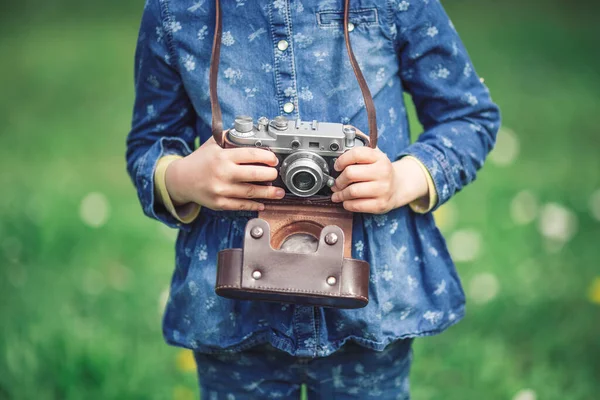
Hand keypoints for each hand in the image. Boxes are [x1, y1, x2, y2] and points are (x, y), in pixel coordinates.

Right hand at [165, 137, 284, 210]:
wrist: (181, 180)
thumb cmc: (200, 160)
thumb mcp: (213, 144)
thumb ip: (230, 137)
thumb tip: (249, 130)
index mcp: (223, 156)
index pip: (251, 154)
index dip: (267, 157)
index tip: (274, 160)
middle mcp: (222, 173)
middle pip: (254, 174)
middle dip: (270, 175)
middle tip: (277, 174)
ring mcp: (221, 189)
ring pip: (251, 192)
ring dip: (268, 193)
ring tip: (279, 192)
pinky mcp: (219, 203)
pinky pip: (241, 205)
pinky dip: (254, 204)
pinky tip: (263, 203)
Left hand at [330, 147, 428, 213]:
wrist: (398, 187)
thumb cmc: (380, 171)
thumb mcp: (374, 157)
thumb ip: (359, 150)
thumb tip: (340, 145)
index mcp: (380, 158)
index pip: (356, 154)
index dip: (342, 160)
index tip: (337, 166)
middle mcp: (383, 172)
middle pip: (350, 173)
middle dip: (338, 180)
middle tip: (336, 183)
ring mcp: (383, 189)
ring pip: (352, 191)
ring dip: (340, 194)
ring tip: (338, 194)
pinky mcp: (380, 204)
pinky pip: (356, 205)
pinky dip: (347, 204)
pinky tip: (346, 201)